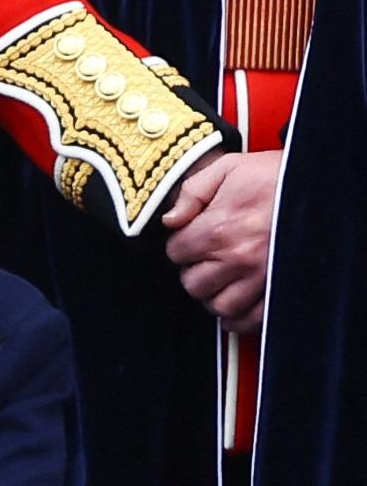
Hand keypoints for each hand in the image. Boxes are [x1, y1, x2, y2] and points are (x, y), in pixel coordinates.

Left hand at [162, 150, 282, 332]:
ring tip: (218, 279)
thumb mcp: (228, 169)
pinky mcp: (280, 288)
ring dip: (213, 295)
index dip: (179, 245)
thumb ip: (192, 193)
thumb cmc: (275, 176)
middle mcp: (239, 257)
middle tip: (203, 259)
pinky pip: (252, 319)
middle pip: (193, 284)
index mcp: (219, 228)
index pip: (176, 253)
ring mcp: (261, 276)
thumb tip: (170, 219)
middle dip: (193, 271)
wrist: (318, 181)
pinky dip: (239, 319)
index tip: (189, 239)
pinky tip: (234, 305)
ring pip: (220, 306)